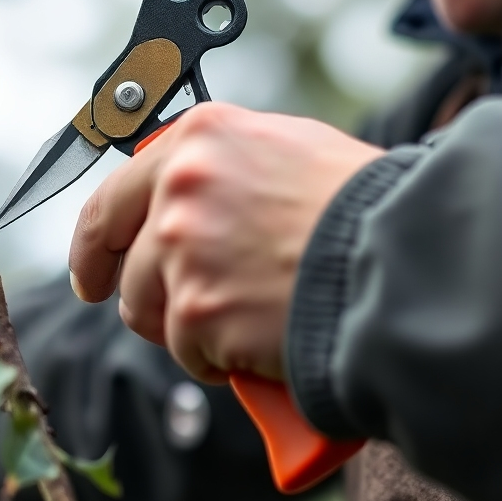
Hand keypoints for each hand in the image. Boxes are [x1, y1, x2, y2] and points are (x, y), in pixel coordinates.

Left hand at [68, 103, 382, 382]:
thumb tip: (181, 201)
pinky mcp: (200, 311)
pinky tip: (262, 341)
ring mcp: (184, 249)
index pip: (111, 198)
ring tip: (243, 323)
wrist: (408, 257)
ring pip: (149, 313)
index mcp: (197, 140)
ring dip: (187, 330)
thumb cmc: (361, 208)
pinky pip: (189, 353)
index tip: (93, 273)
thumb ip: (219, 169)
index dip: (95, 245)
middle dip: (141, 297)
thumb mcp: (283, 153)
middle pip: (124, 264)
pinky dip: (220, 360)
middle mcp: (180, 187)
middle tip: (167, 316)